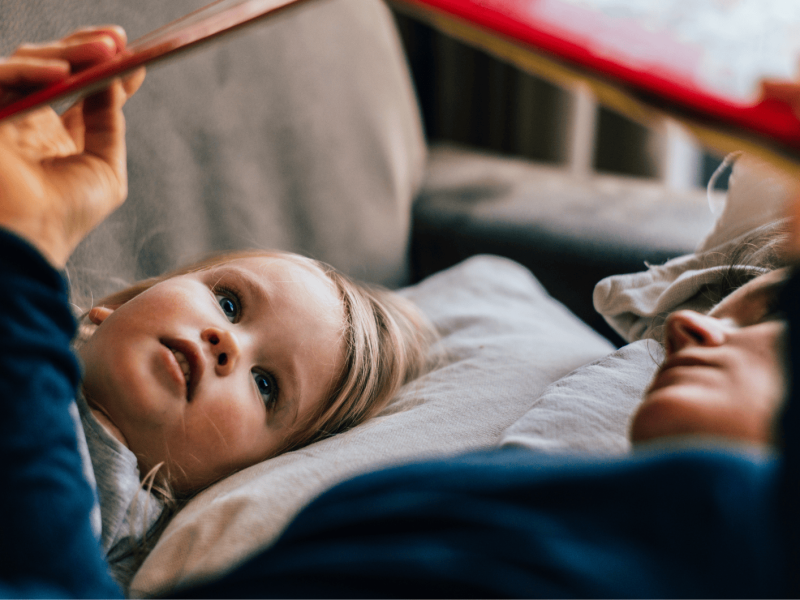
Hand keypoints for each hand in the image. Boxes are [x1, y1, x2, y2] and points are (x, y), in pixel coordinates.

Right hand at [0, 27, 144, 267]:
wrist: (30, 241)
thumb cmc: (66, 215)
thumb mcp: (105, 167)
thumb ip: (109, 122)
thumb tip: (118, 79)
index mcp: (53, 134)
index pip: (78, 87)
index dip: (104, 66)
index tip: (133, 52)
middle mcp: (25, 119)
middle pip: (54, 67)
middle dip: (87, 49)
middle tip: (118, 40)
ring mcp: (3, 113)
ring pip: (31, 65)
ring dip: (69, 53)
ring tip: (105, 50)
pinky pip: (1, 78)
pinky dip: (31, 71)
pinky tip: (63, 74)